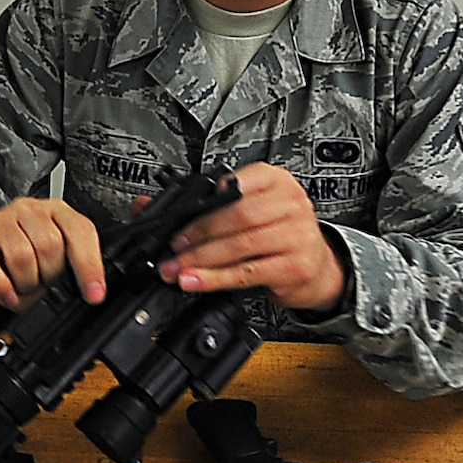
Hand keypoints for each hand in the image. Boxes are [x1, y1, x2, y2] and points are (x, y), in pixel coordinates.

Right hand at [0, 197, 105, 310]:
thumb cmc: (18, 267)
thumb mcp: (50, 268)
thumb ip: (68, 272)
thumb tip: (86, 291)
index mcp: (56, 212)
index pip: (80, 231)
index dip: (89, 265)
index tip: (93, 295)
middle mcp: (29, 209)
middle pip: (51, 245)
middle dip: (49, 278)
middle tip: (40, 286)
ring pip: (22, 256)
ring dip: (25, 285)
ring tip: (21, 289)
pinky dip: (0, 286)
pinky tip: (6, 295)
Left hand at [157, 163, 346, 311]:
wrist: (317, 265)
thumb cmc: (278, 233)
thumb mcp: (248, 211)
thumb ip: (202, 207)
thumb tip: (145, 205)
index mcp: (275, 181)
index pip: (235, 186)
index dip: (203, 208)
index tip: (176, 224)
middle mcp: (290, 203)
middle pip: (238, 216)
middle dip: (198, 235)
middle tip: (173, 250)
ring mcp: (297, 234)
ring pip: (241, 245)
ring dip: (203, 260)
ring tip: (178, 270)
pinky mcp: (295, 265)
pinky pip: (248, 273)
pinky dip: (217, 278)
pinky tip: (197, 281)